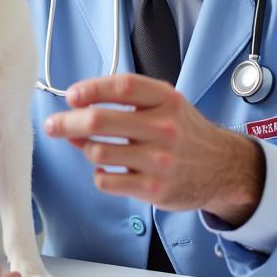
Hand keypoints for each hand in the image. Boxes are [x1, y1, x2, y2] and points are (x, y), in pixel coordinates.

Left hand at [43, 73, 264, 225]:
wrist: (223, 168)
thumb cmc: (184, 132)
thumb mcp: (165, 104)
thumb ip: (126, 102)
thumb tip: (77, 109)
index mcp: (166, 100)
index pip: (122, 86)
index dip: (91, 88)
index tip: (71, 96)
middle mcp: (164, 128)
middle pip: (100, 121)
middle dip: (67, 123)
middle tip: (53, 125)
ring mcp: (159, 161)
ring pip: (98, 153)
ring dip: (85, 149)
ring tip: (89, 147)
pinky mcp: (154, 189)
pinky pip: (106, 181)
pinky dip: (99, 174)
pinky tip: (107, 169)